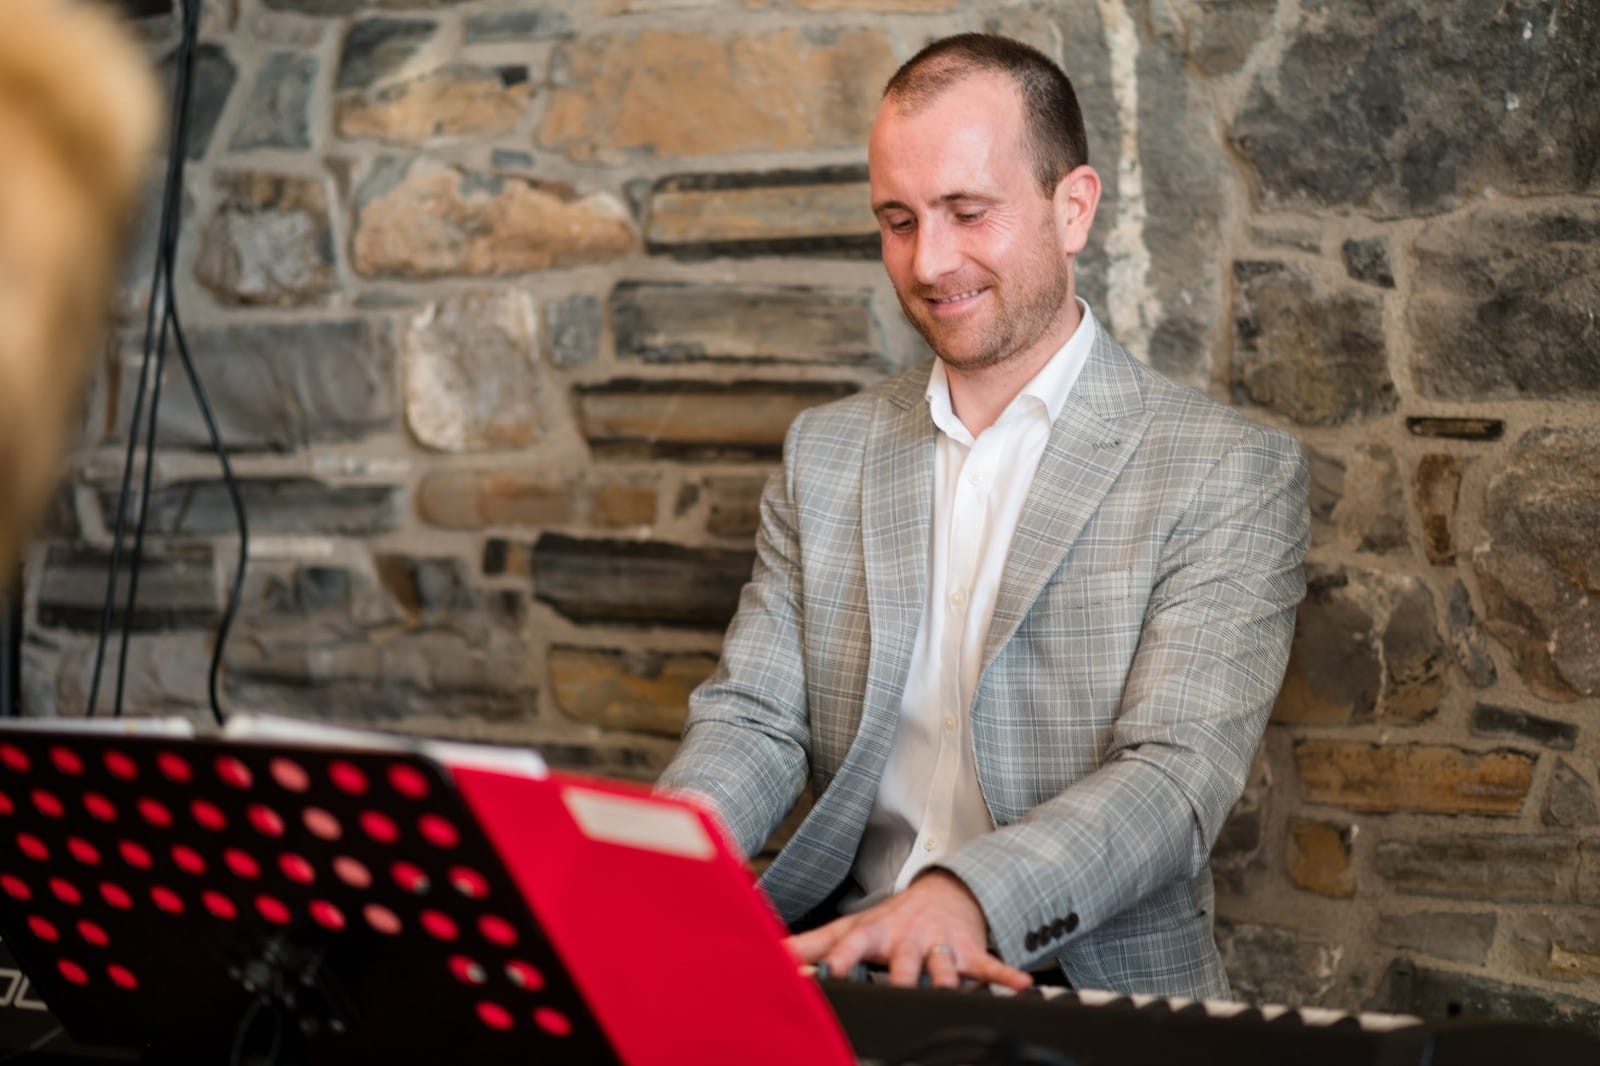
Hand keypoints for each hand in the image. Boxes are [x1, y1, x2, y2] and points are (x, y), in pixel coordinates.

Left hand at [785, 870, 1031, 990]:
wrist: (942, 892)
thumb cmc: (889, 920)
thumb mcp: (848, 929)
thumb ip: (809, 948)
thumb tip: (770, 958)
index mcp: (872, 934)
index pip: (852, 946)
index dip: (840, 960)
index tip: (828, 974)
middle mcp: (905, 938)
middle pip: (901, 960)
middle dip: (899, 975)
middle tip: (896, 989)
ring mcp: (938, 944)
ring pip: (943, 964)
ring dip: (948, 977)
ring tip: (951, 988)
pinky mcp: (968, 951)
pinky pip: (988, 966)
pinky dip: (1005, 976)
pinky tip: (1022, 987)